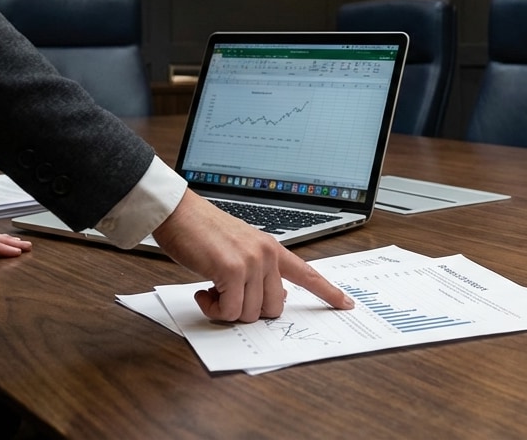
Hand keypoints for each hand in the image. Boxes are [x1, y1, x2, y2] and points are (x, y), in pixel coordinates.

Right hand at [151, 190, 353, 322]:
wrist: (179, 213)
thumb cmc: (202, 232)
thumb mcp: (240, 249)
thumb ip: (260, 272)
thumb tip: (275, 299)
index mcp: (272, 249)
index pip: (307, 273)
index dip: (328, 292)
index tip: (347, 304)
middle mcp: (266, 255)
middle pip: (274, 308)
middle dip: (249, 312)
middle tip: (227, 297)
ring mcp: (251, 262)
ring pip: (250, 313)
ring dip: (226, 310)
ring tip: (211, 290)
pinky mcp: (231, 270)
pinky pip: (229, 310)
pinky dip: (213, 309)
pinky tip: (203, 291)